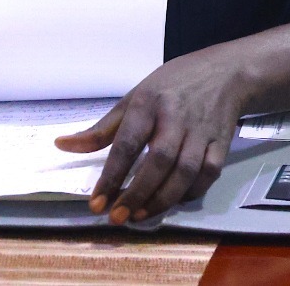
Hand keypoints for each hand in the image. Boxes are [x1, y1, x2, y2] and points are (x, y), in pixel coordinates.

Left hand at [54, 45, 246, 222]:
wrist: (227, 72)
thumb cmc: (173, 85)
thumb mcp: (134, 97)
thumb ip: (102, 128)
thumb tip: (62, 145)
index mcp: (149, 102)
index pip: (128, 142)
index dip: (111, 176)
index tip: (96, 203)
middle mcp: (177, 116)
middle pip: (159, 160)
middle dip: (137, 193)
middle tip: (117, 216)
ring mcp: (203, 130)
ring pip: (186, 171)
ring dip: (162, 198)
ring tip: (139, 216)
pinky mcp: (222, 142)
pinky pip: (209, 173)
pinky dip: (191, 192)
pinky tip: (173, 201)